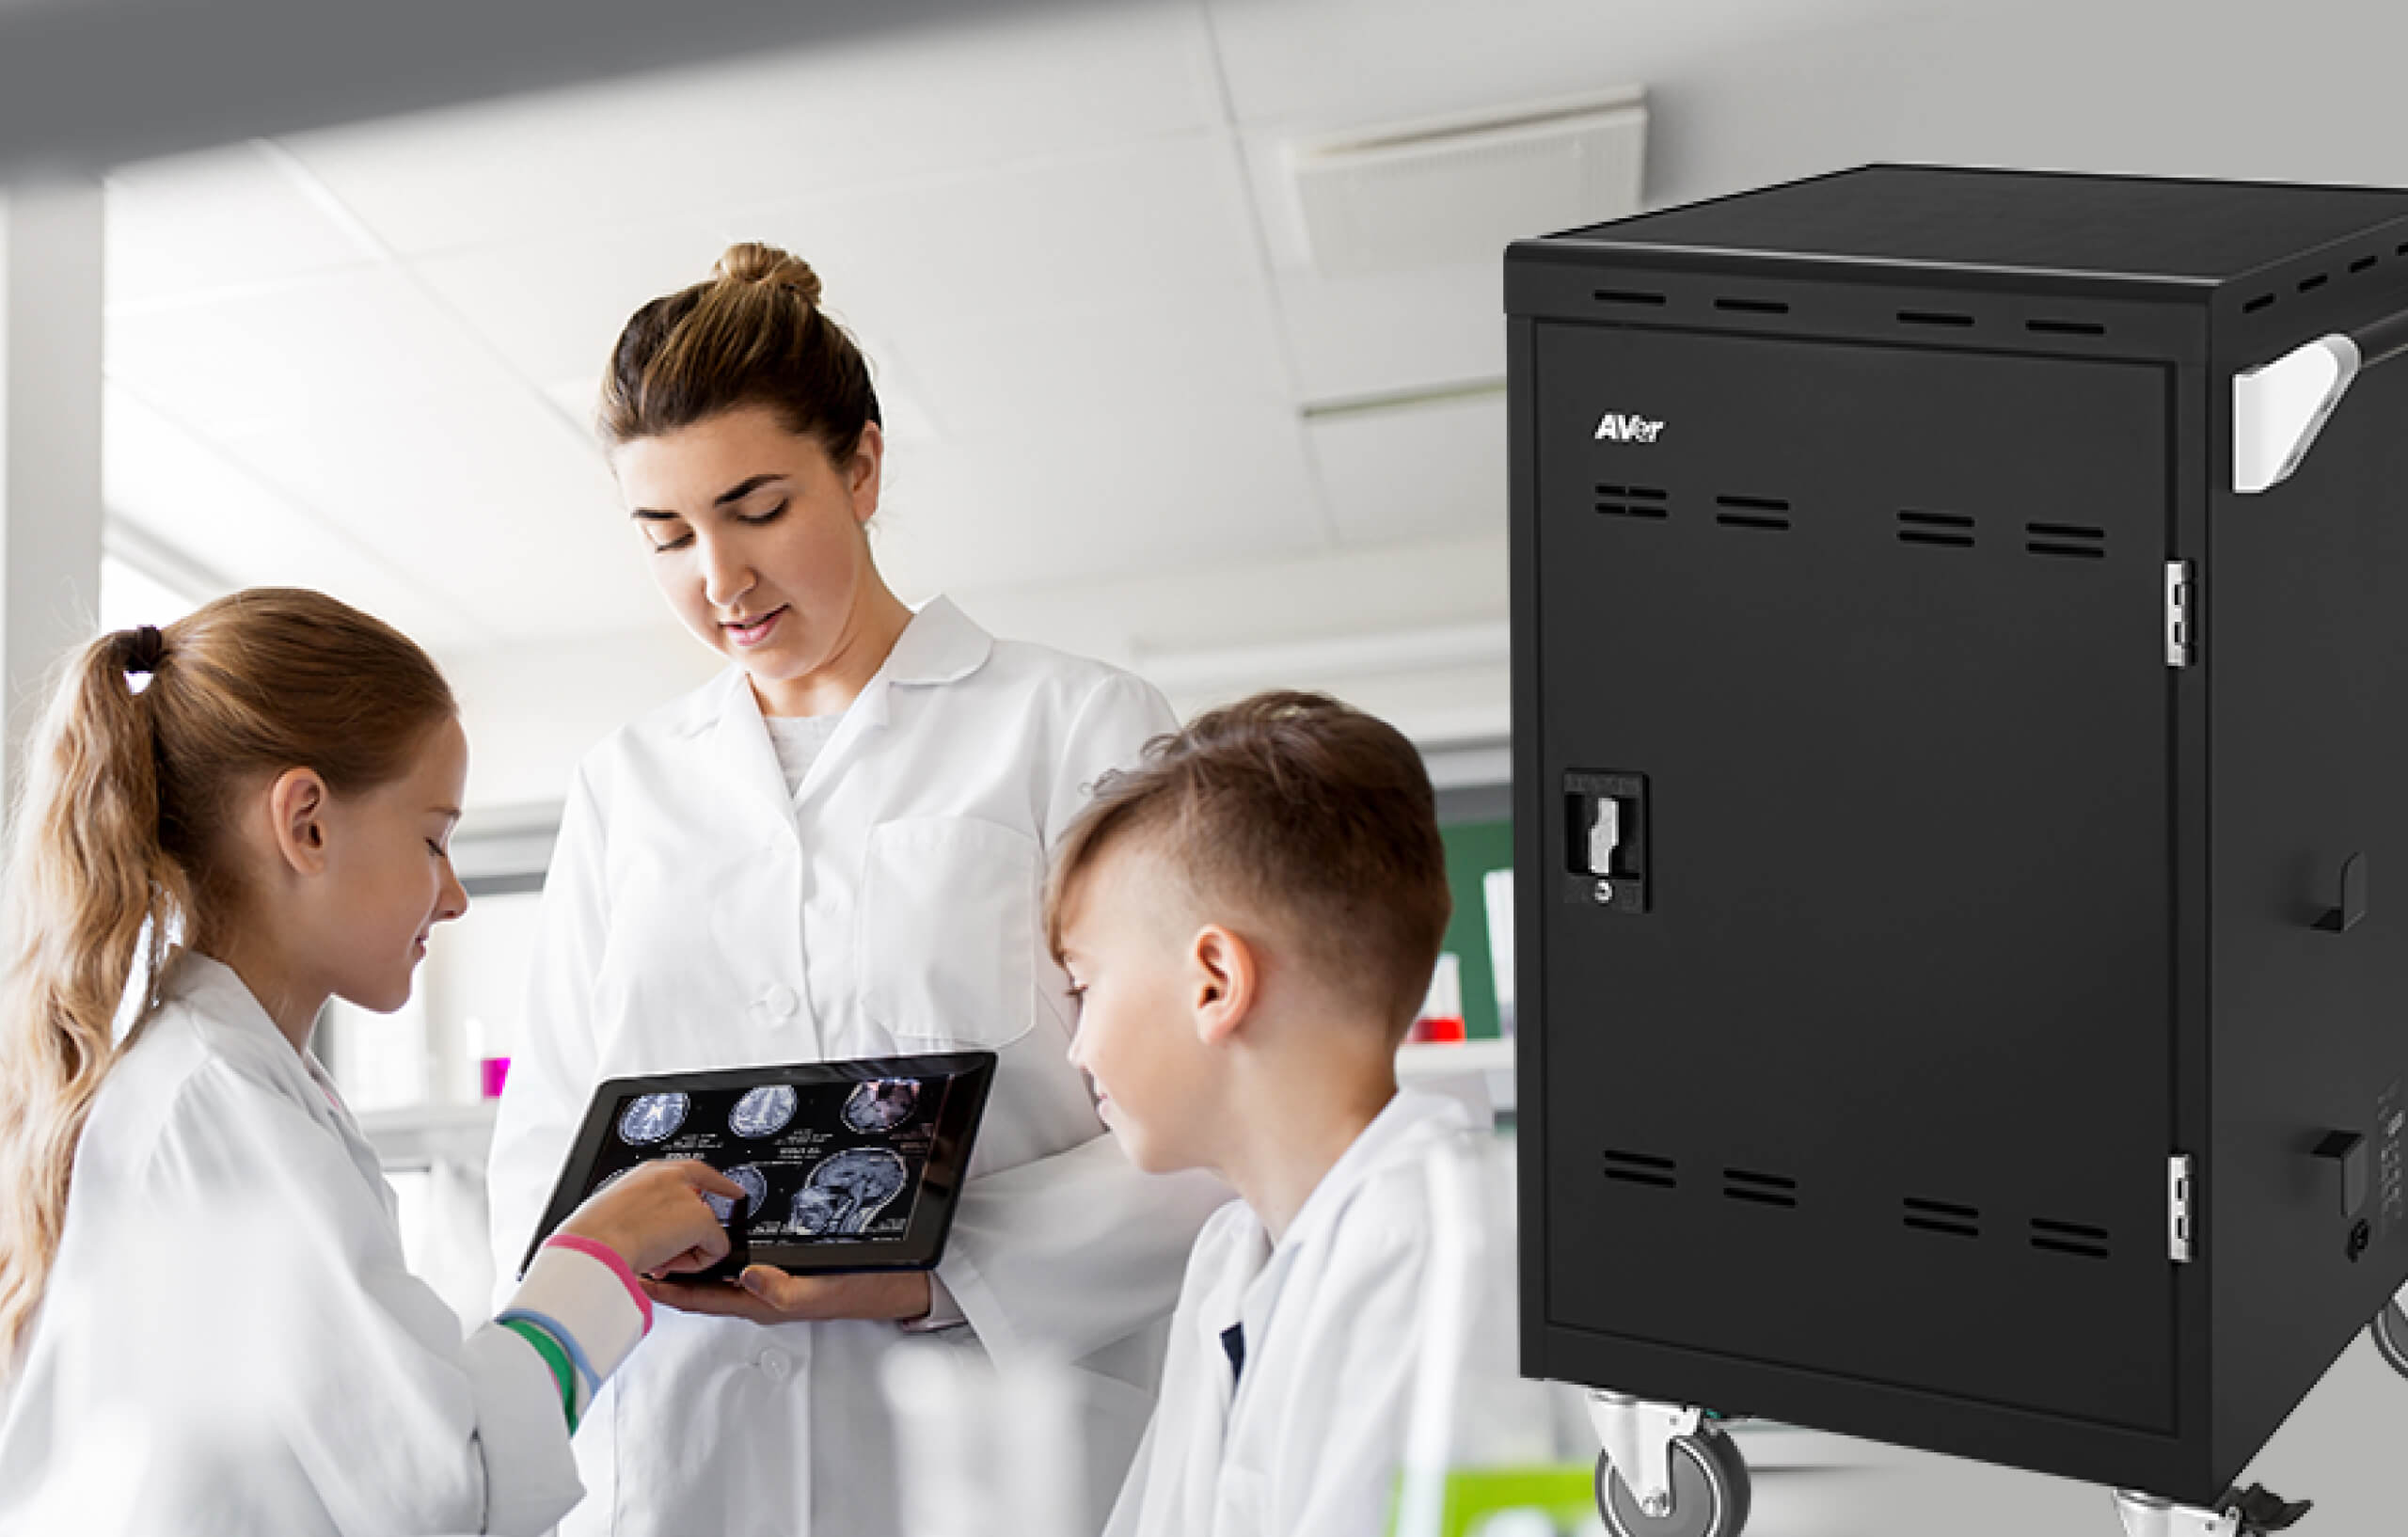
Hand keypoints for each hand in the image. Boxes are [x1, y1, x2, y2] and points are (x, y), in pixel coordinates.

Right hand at [556, 1160, 743, 1277]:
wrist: (593, 1246)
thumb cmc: (589, 1236)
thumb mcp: (611, 1212)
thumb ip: (636, 1212)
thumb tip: (643, 1232)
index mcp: (649, 1173)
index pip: (694, 1172)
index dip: (718, 1184)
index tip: (735, 1192)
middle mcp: (672, 1177)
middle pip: (702, 1206)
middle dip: (687, 1235)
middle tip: (661, 1254)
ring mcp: (688, 1197)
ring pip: (706, 1231)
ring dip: (686, 1251)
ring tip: (654, 1259)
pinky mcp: (700, 1219)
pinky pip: (716, 1249)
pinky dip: (697, 1264)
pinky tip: (668, 1264)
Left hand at [645, 1266, 932, 1326]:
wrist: (889, 1282)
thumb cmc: (855, 1289)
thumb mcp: (818, 1290)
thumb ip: (780, 1290)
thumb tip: (744, 1277)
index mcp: (759, 1300)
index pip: (700, 1297)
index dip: (666, 1289)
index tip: (636, 1275)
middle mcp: (757, 1291)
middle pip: (699, 1284)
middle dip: (667, 1270)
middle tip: (637, 1250)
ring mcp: (766, 1280)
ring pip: (714, 1271)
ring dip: (686, 1257)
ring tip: (659, 1238)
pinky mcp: (778, 1266)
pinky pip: (736, 1259)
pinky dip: (715, 1247)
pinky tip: (709, 1232)